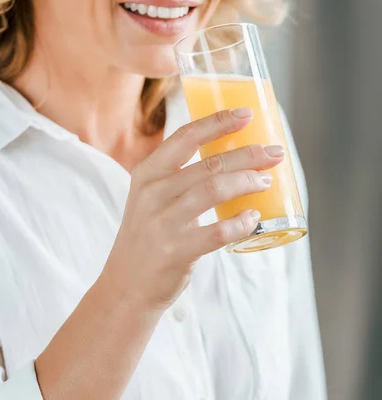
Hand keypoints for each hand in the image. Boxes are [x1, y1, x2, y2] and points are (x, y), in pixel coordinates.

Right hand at [107, 109, 284, 310]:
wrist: (126, 284)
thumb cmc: (148, 235)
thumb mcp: (150, 197)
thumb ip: (178, 177)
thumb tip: (230, 158)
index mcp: (148, 173)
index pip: (185, 136)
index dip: (218, 122)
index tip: (246, 114)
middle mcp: (153, 193)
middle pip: (209, 163)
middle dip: (248, 154)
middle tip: (274, 153)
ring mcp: (163, 222)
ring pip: (215, 190)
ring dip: (248, 182)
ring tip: (266, 181)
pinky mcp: (176, 250)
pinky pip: (217, 231)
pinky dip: (241, 223)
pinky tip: (254, 218)